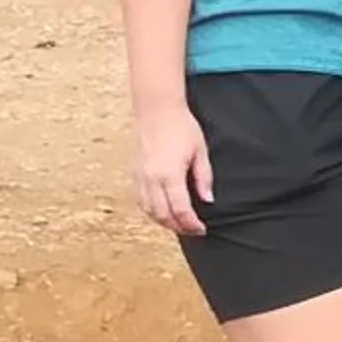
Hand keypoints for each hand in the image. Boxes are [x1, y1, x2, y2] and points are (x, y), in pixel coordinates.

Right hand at [130, 105, 214, 235]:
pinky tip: (162, 212)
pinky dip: (151, 211)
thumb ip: (203, 178)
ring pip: (149, 211)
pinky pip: (141, 201)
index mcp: (170, 174)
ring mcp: (140, 177)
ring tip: (179, 224)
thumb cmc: (181, 127)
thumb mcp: (200, 151)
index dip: (191, 223)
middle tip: (193, 230)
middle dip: (178, 227)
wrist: (157, 111)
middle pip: (163, 215)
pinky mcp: (134, 174)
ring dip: (164, 222)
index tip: (201, 229)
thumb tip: (207, 200)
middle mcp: (151, 179)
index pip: (180, 209)